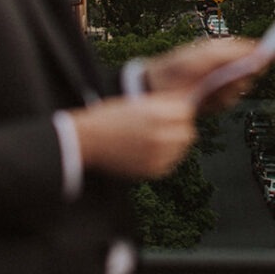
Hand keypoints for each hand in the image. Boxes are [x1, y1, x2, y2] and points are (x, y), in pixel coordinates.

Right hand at [71, 93, 198, 178]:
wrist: (86, 141)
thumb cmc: (109, 118)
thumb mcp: (137, 102)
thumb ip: (163, 104)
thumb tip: (187, 103)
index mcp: (157, 114)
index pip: (187, 112)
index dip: (179, 112)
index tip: (171, 113)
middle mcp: (161, 135)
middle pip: (188, 132)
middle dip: (179, 129)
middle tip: (164, 127)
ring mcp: (157, 156)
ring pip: (181, 149)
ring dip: (174, 144)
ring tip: (153, 140)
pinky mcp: (153, 171)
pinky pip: (170, 163)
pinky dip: (164, 158)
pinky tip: (147, 151)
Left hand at [145, 36, 260, 109]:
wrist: (158, 89)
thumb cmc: (178, 66)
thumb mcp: (205, 55)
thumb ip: (232, 52)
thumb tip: (257, 51)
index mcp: (224, 52)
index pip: (251, 51)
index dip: (262, 53)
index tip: (272, 53)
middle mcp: (225, 67)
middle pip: (250, 73)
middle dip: (241, 75)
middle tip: (224, 78)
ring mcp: (220, 85)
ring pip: (240, 89)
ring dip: (227, 89)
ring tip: (209, 88)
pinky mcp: (215, 101)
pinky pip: (228, 102)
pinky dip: (219, 100)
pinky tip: (205, 98)